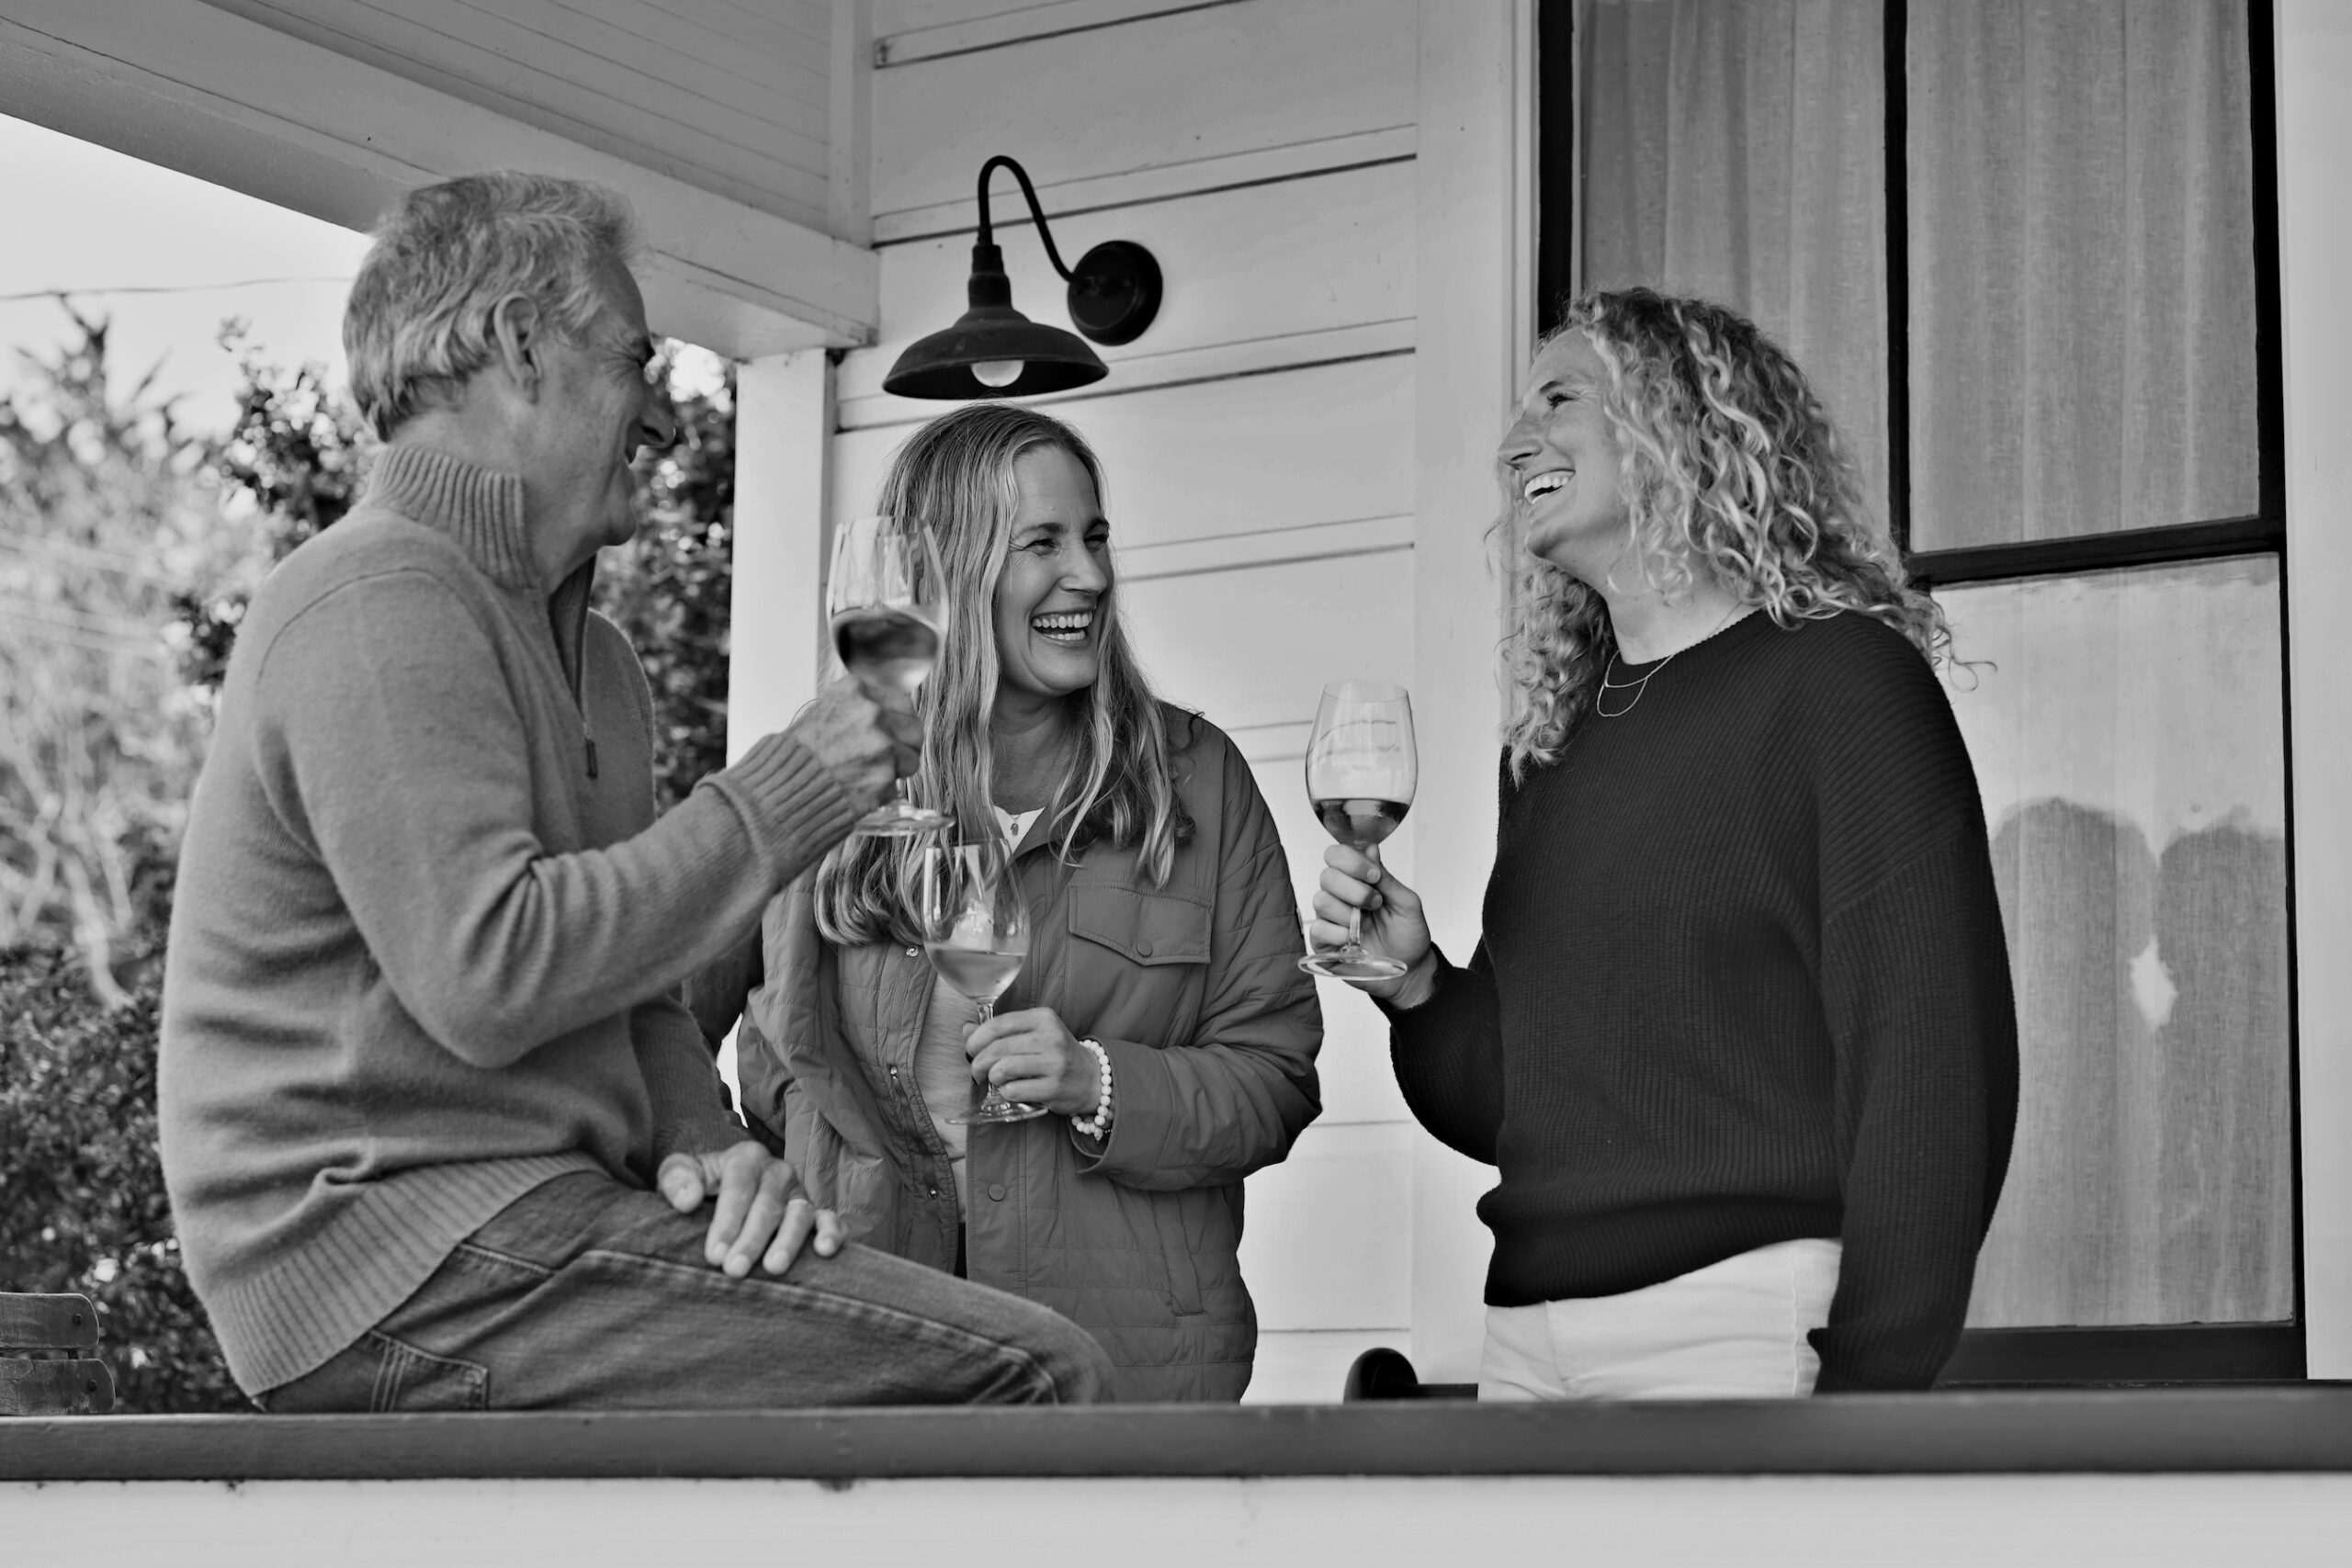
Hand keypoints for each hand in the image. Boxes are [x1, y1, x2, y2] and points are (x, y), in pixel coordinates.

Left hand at [657, 1140, 843, 1276]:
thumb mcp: (679, 1172)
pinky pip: (832, 1220)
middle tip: (734, 1270)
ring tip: (773, 1267)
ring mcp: (800, 1193)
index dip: (727, 1221)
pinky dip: (833, 1233)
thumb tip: (688, 1200)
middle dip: (751, 1239)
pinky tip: (824, 1251)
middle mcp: (779, 1172)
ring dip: (788, 1241)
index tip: (713, 1255)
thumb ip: (677, 1180)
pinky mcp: (817, 1214)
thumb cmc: (700, 1184)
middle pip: (768, 1205)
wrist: (724, 1188)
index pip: (739, 1187)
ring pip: (800, 1214)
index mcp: (746, 1157)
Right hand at [782, 677, 922, 810]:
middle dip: (904, 745)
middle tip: (888, 756)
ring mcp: (882, 745)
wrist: (782, 785)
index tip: (893, 730)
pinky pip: (897, 785)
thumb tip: (886, 711)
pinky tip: (859, 788)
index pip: (901, 701)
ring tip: (869, 774)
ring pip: (911, 759)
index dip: (898, 720)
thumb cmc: (797, 753)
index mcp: (857, 690)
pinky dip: (882, 791)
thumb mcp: (825, 709)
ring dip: (896, 769)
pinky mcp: (885, 776)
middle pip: (914, 729)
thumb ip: (858, 706)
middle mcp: (872, 713)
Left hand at [965, 1007, 1099, 1116]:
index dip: (976, 1039)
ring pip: (1003, 1069)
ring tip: (993, 1080)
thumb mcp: (1033, 1034)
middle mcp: (1050, 1037)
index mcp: (1043, 1018)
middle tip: (977, 1071)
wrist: (1091, 1077)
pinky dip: (1005, 1092)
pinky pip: (1014, 1090)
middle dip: (978, 1062)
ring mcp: (1054, 1063)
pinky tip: (1010, 1090)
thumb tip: (967, 1030)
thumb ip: (1000, 1031)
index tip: (971, 1050)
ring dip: (991, 1077)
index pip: (998, 1024)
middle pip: (997, 1049)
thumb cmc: (1055, 1054)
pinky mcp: (1054, 1087)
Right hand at [1309, 845, 1438, 1002]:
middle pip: (1327, 876)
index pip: (1337, 856)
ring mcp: (1331, 919)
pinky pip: (1318, 929)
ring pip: (1321, 901)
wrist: (1409, 971)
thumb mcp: (1407, 903)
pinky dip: (1338, 933)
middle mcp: (1341, 896)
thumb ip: (1386, 878)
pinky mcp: (1324, 942)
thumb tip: (1371, 849)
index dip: (1351, 861)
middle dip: (1354, 889)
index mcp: (1358, 881)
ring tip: (1366, 925)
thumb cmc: (1408, 936)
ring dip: (1348, 913)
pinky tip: (1353, 940)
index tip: (1374, 876)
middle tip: (1376, 903)